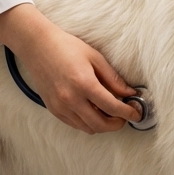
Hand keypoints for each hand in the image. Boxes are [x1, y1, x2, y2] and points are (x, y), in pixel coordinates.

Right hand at [0, 4, 141, 133]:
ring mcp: (60, 107)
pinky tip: (93, 111)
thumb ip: (113, 79)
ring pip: (88, 128)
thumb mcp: (95, 58)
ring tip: (110, 113)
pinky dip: (88, 122)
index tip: (137, 113)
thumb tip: (129, 93)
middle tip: (125, 116)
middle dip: (117, 124)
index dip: (128, 113)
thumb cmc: (66, 47)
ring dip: (103, 125)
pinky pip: (75, 124)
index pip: (113, 107)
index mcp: (84, 84)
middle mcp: (71, 99)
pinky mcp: (53, 109)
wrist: (37, 46)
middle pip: (101, 124)